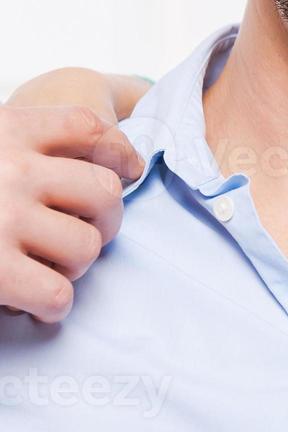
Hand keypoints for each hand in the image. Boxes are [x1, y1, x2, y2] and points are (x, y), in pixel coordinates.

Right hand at [0, 104, 144, 321]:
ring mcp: (2, 219)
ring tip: (51, 268)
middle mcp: (11, 169)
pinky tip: (39, 304)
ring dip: (77, 265)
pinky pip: (57, 292)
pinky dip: (54, 304)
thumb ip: (26, 144)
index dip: (119, 151)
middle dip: (106, 219)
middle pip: (104, 191)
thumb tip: (109, 153)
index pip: (87, 126)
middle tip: (90, 234)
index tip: (130, 170)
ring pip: (87, 245)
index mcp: (7, 130)